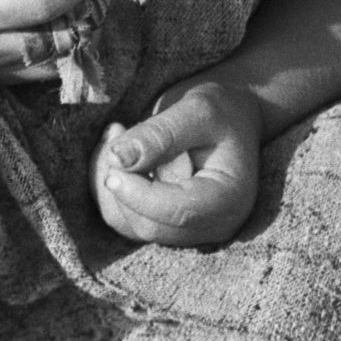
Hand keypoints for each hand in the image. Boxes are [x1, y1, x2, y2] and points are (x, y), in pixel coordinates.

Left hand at [93, 77, 266, 246]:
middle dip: (122, 183)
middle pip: (149, 224)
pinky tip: (117, 152)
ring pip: (130, 224)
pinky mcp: (167, 225)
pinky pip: (125, 219)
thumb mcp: (197, 110)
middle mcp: (213, 226)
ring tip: (117, 133)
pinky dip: (111, 189)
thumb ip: (159, 135)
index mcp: (229, 200)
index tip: (113, 160)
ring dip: (110, 183)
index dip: (138, 193)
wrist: (230, 118)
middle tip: (116, 131)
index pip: (177, 212)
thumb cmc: (221, 111)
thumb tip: (117, 159)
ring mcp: (189, 230)